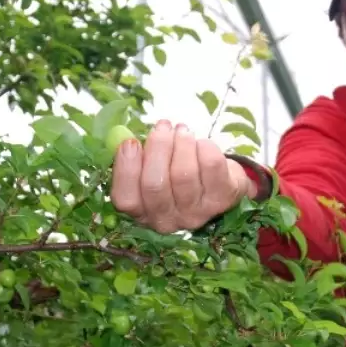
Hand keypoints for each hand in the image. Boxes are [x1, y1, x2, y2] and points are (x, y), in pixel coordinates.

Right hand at [109, 120, 255, 233]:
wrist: (220, 183)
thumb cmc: (176, 171)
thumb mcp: (152, 168)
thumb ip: (136, 156)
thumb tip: (123, 137)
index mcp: (143, 213)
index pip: (126, 200)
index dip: (126, 169)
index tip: (131, 141)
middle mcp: (168, 220)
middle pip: (155, 185)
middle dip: (157, 147)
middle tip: (162, 126)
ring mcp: (197, 213)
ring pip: (183, 174)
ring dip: (181, 143)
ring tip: (182, 131)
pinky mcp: (222, 199)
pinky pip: (211, 165)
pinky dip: (204, 146)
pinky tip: (200, 143)